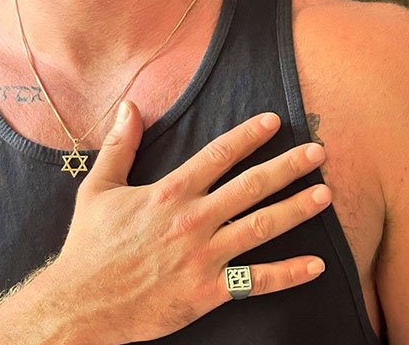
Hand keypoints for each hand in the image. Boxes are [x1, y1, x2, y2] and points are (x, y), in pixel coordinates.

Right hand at [51, 103, 330, 344]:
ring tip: (325, 194)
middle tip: (318, 152)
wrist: (84, 302)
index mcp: (168, 192)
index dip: (248, 136)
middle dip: (287, 166)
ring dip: (296, 210)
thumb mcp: (98, 187)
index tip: (274, 122)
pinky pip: (255, 282)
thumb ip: (120, 145)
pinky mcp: (206, 293)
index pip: (217, 155)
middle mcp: (192, 220)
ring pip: (260, 228)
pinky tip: (317, 265)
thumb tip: (130, 105)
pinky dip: (288, 274)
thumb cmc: (90, 244)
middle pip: (250, 187)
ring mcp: (202, 257)